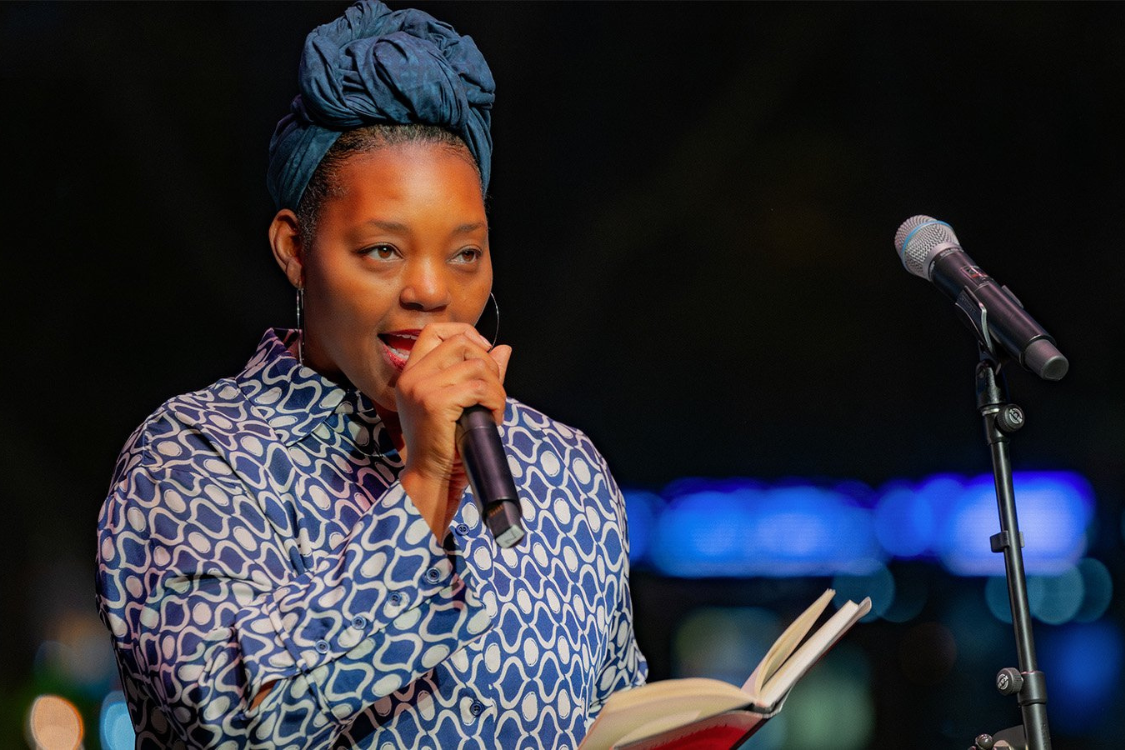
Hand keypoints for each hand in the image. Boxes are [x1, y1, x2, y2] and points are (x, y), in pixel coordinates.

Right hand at [394, 322, 511, 538]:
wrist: (430, 477)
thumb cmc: (443, 445)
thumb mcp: (459, 403)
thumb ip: (479, 373)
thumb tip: (503, 349)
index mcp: (412, 373)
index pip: (434, 330)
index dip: (464, 332)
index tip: (483, 351)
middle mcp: (413, 376)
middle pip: (461, 342)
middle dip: (488, 363)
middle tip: (493, 391)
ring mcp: (422, 387)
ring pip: (477, 366)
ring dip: (496, 388)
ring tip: (493, 410)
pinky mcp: (436, 402)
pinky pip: (481, 388)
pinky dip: (496, 402)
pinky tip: (492, 419)